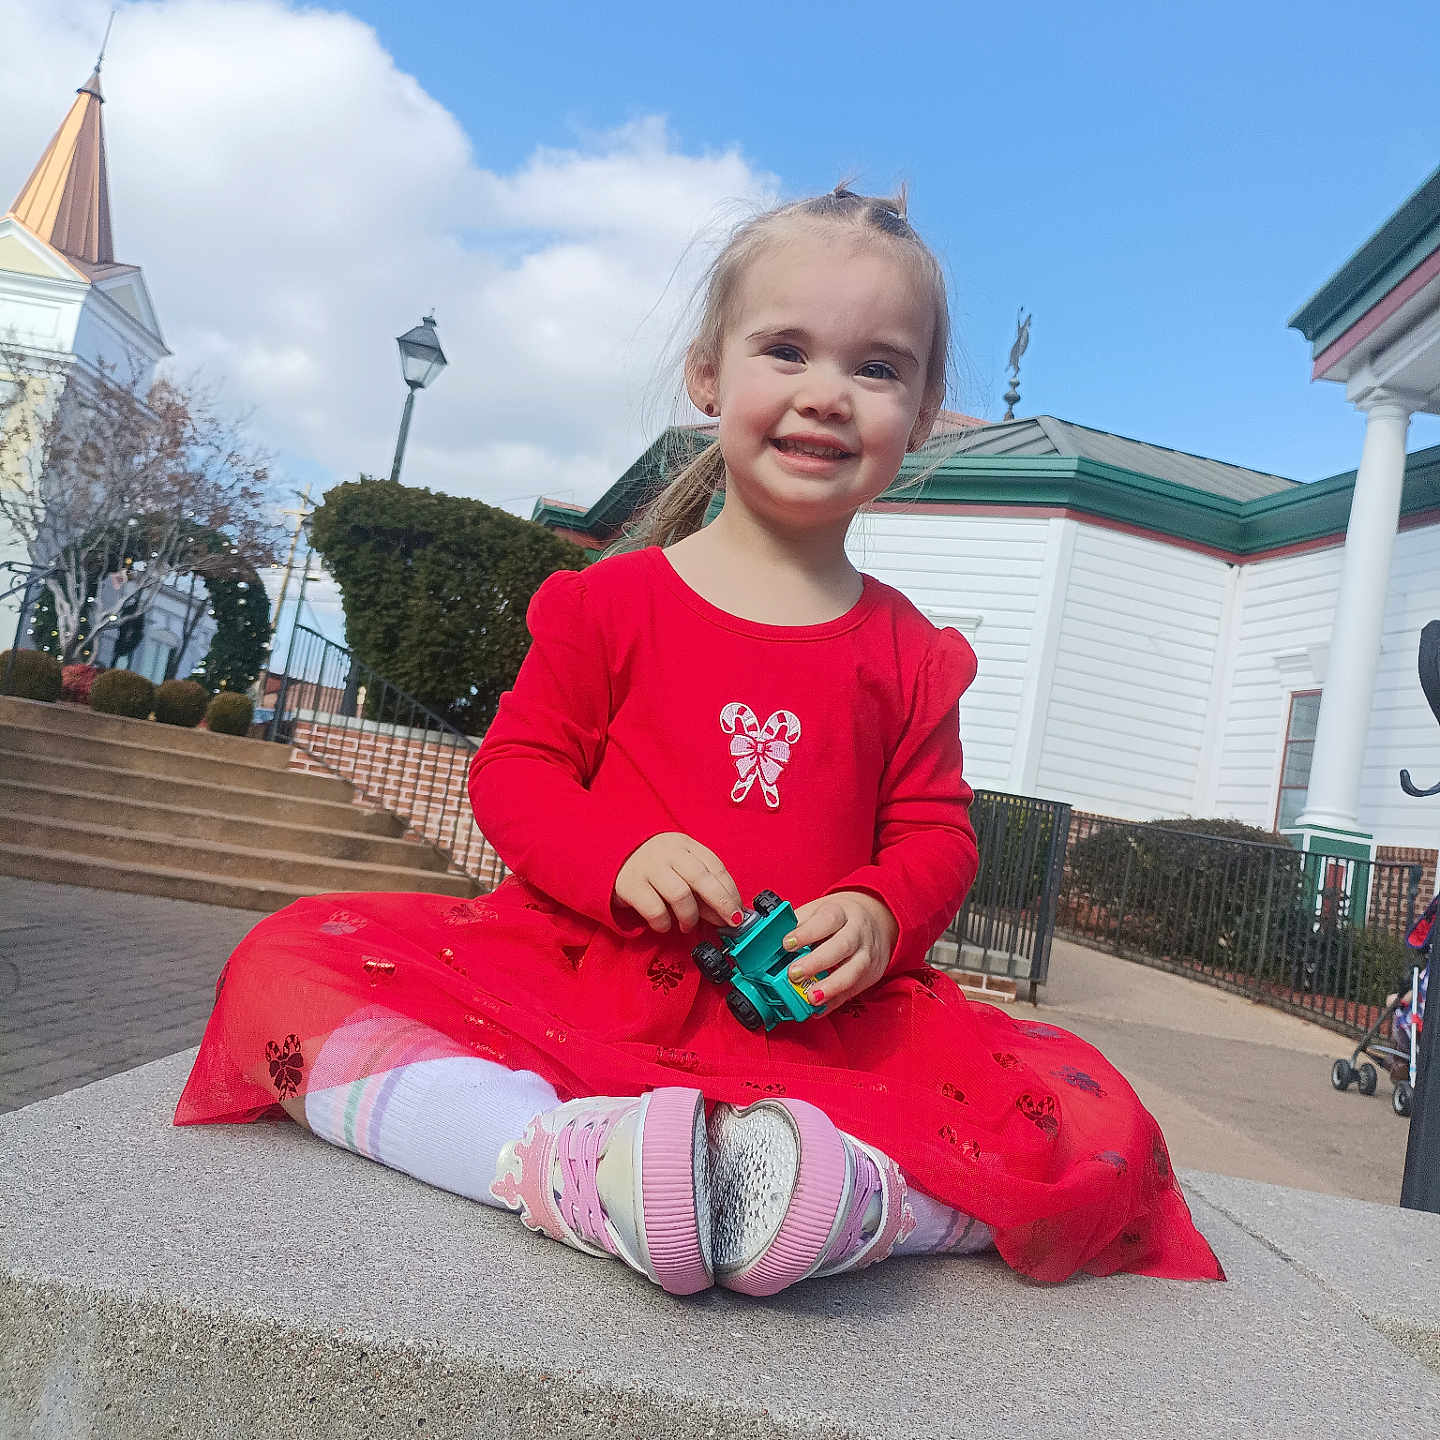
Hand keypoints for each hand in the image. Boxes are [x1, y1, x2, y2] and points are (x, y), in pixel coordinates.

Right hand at [614, 832, 743, 934]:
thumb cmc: (653, 865)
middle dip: (721, 903)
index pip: (714, 866)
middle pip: (701, 878)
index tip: (738, 911)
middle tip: (730, 922)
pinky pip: (655, 910)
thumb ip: (702, 888)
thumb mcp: (679, 867)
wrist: (609, 855)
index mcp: (685, 844)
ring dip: (690, 916)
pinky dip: (664, 923)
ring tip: (688, 925)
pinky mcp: (630, 885)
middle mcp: (667, 852)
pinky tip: (665, 925)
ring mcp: (648, 867)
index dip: (730, 891)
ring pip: (680, 895)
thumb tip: (727, 914)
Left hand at [782, 891, 897, 1010]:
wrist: (876, 920)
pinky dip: (835, 1001)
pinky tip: (818, 1009)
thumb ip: (797, 923)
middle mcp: (858, 932)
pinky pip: (853, 991)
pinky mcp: (870, 974)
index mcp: (842, 912)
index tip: (786, 944)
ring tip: (810, 997)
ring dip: (831, 987)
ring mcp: (867, 954)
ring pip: (853, 971)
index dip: (806, 933)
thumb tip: (770, 937)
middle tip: (793, 974)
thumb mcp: (819, 910)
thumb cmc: (840, 917)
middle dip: (816, 962)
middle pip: (841, 946)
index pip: (827, 920)